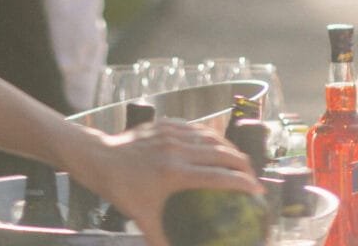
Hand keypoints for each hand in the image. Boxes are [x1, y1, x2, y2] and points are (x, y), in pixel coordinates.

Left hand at [83, 121, 261, 245]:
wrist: (100, 157)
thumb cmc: (122, 189)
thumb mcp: (144, 219)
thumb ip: (162, 241)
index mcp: (175, 172)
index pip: (219, 176)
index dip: (242, 183)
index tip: (257, 191)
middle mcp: (177, 149)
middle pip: (221, 153)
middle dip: (243, 164)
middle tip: (253, 178)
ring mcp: (172, 133)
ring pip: (211, 136)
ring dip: (229, 148)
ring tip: (240, 162)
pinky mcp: (166, 124)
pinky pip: (196, 128)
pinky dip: (211, 136)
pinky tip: (216, 145)